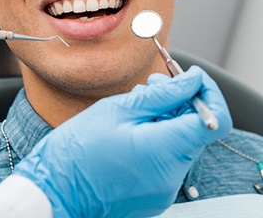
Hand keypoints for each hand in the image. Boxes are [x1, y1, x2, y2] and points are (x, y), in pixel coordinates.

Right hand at [14, 66, 231, 217]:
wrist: (55, 190)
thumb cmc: (78, 149)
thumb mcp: (118, 110)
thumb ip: (162, 95)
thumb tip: (192, 80)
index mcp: (164, 151)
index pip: (213, 120)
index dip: (206, 92)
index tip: (190, 76)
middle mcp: (171, 176)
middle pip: (196, 129)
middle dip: (180, 101)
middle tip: (153, 84)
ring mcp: (164, 188)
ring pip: (181, 141)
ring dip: (167, 117)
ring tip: (137, 104)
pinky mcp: (154, 193)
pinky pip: (168, 158)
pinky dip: (158, 136)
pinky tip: (133, 126)